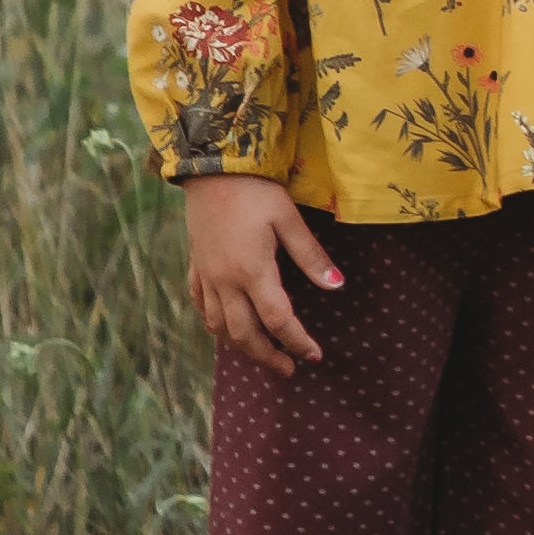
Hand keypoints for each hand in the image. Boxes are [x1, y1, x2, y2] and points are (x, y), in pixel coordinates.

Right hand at [182, 170, 341, 378]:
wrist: (210, 165)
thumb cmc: (255, 189)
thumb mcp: (288, 218)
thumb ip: (311, 256)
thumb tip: (337, 286)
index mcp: (253, 271)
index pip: (279, 320)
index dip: (298, 342)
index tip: (315, 356)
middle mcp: (227, 281)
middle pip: (245, 335)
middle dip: (268, 357)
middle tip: (290, 369)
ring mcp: (208, 276)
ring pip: (220, 328)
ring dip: (242, 346)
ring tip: (262, 353)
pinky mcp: (196, 266)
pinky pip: (202, 307)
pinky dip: (215, 324)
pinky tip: (225, 327)